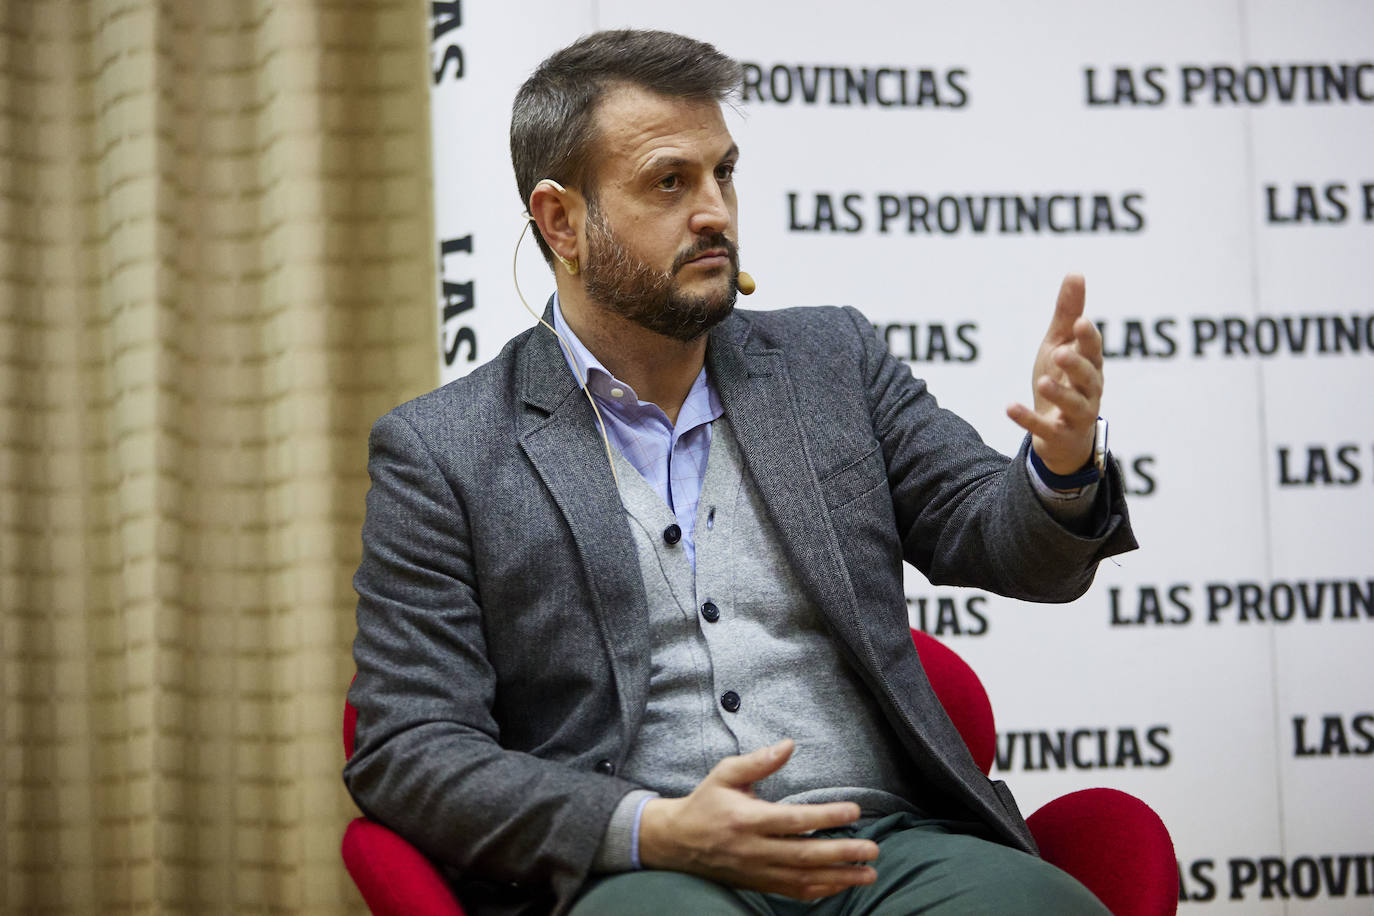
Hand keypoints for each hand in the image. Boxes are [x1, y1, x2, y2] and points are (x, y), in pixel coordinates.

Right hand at [637, 739, 878, 899]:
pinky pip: (794, 892)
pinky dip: (821, 891)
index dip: (826, 816)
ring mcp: (758, 871)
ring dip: (839, 878)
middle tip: (872, 850)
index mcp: (747, 819)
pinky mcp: (759, 883)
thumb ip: (758, 761)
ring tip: (868, 874)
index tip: (854, 811)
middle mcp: (754, 849)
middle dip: (842, 854)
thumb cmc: (705, 803)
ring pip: (804, 879)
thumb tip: (789, 744)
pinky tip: (842, 885)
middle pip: (805, 855)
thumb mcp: (725, 774)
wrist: (677, 842)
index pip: (794, 820)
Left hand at [1006, 273, 1102, 474]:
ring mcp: (1076, 416)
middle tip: (1060, 353)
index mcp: (1090, 366)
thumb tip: (1076, 272)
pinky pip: (1044, 428)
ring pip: (1073, 404)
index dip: (1087, 337)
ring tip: (1042, 380)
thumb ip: (1068, 313)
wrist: (1062, 435)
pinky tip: (1009, 407)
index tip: (1079, 322)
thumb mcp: (1060, 345)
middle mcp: (1089, 390)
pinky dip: (1027, 419)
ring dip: (1058, 393)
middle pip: (1088, 376)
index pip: (1093, 350)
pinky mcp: (1058, 435)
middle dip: (1076, 365)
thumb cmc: (1063, 381)